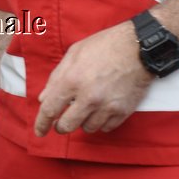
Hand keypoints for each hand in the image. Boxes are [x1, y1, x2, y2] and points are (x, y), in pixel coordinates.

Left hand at [34, 22, 151, 136]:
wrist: (138, 48)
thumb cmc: (105, 46)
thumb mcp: (74, 54)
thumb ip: (57, 77)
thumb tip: (44, 98)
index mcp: (72, 80)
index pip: (50, 110)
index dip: (42, 124)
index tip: (40, 131)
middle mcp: (88, 97)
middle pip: (67, 126)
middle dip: (62, 126)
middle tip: (63, 122)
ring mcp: (106, 107)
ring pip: (88, 128)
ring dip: (84, 122)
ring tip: (88, 109)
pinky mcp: (122, 112)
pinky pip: (106, 128)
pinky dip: (101, 122)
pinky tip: (102, 110)